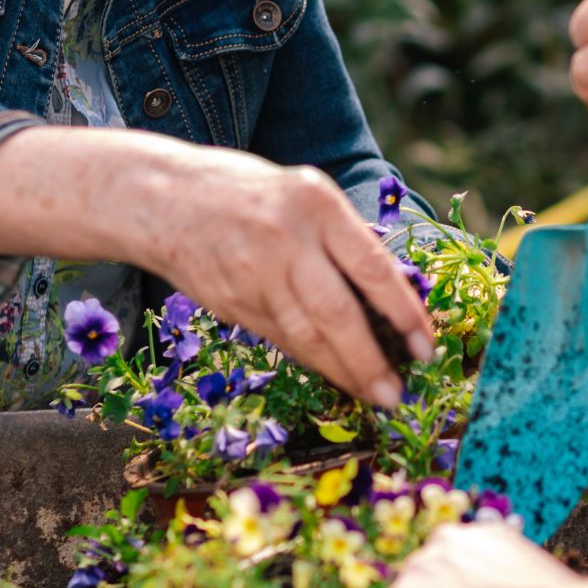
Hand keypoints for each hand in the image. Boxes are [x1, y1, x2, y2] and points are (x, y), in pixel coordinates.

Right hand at [127, 146, 435, 407]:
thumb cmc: (246, 191)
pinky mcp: (231, 304)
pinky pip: (281, 338)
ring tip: (372, 394)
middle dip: (371, 362)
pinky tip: (332, 371)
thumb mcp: (303, 193)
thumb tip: (387, 298)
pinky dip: (310, 358)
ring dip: (343, 371)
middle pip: (338, 315)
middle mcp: (286, 241)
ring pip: (307, 337)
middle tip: (396, 395)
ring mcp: (254, 276)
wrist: (161, 199)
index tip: (426, 348)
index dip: (404, 314)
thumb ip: (341, 237)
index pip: (372, 269)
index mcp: (316, 205)